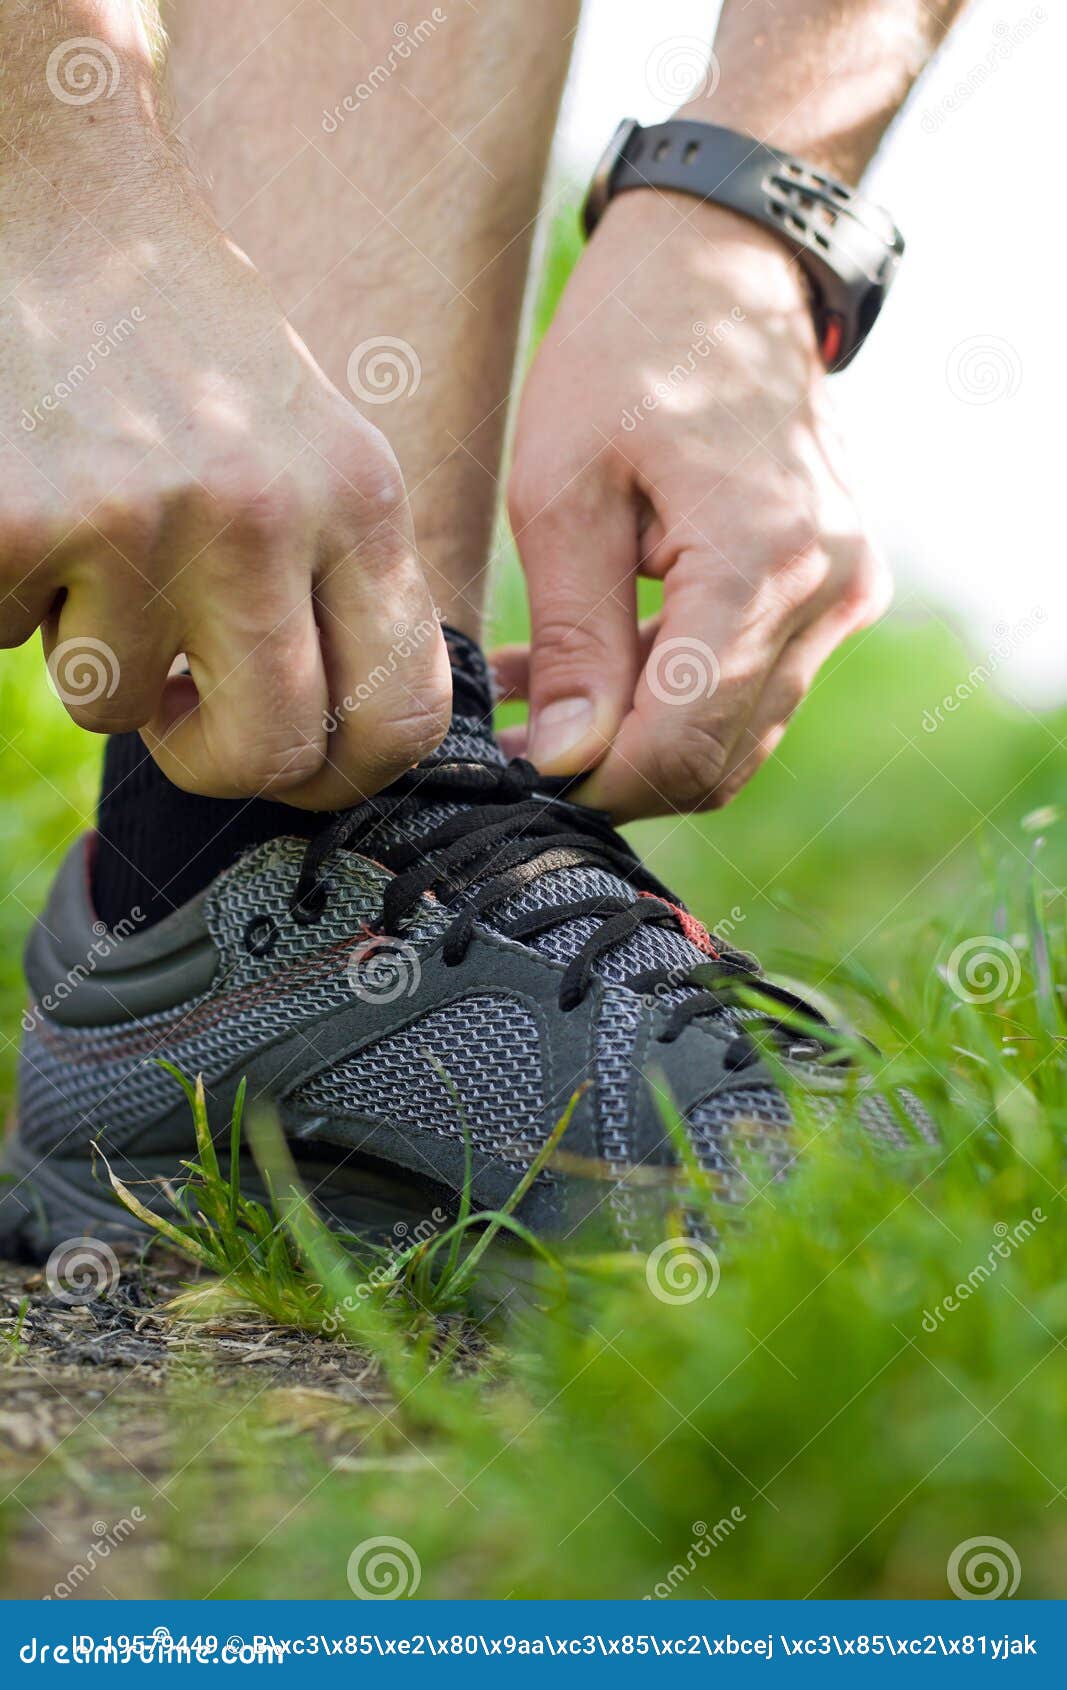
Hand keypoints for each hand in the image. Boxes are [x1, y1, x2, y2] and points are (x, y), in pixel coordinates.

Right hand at [0, 146, 448, 808]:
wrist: (68, 208)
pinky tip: (32, 506)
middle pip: (268, 752)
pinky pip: (14, 640)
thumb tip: (326, 744)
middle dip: (211, 759)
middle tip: (176, 709)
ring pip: (117, 706)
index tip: (297, 764)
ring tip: (93, 539)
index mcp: (359, 500)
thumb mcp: (314, 450)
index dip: (347, 776)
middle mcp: (265, 513)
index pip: (403, 714)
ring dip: (93, 651)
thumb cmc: (193, 351)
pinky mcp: (23, 520)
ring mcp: (142, 517)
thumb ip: (337, 583)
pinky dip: (13, 598)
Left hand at [500, 192, 888, 819]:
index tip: (521, 763)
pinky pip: (755, 683)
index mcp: (761, 563)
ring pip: (739, 734)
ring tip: (542, 698)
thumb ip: (572, 638)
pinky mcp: (834, 588)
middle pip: (717, 759)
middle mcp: (826, 592)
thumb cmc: (626, 354)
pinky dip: (676, 694)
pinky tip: (594, 664)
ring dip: (641, 736)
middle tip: (522, 739)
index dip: (595, 778)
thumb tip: (567, 758)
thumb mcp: (563, 490)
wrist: (721, 268)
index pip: (682, 745)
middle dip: (614, 769)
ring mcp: (843, 592)